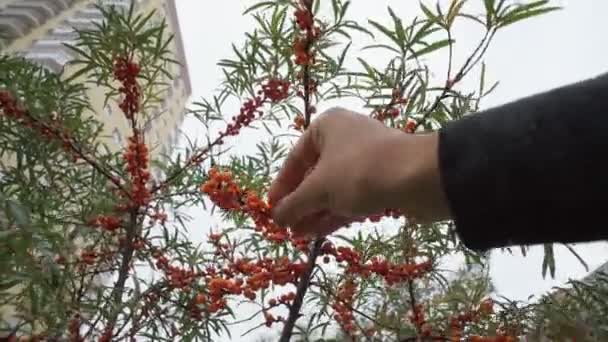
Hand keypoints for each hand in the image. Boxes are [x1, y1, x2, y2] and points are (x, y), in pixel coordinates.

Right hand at [268, 107, 449, 237]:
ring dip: (315, 211)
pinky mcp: (381, 179)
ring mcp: (365, 159)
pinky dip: (334, 213)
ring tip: (298, 235)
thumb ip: (293, 204)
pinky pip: (351, 197)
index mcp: (326, 127)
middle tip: (285, 226)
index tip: (270, 209)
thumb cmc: (359, 172)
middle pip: (314, 174)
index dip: (281, 186)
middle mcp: (345, 138)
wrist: (419, 177)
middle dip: (300, 202)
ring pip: (333, 188)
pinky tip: (318, 232)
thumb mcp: (319, 189)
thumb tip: (275, 217)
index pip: (295, 158)